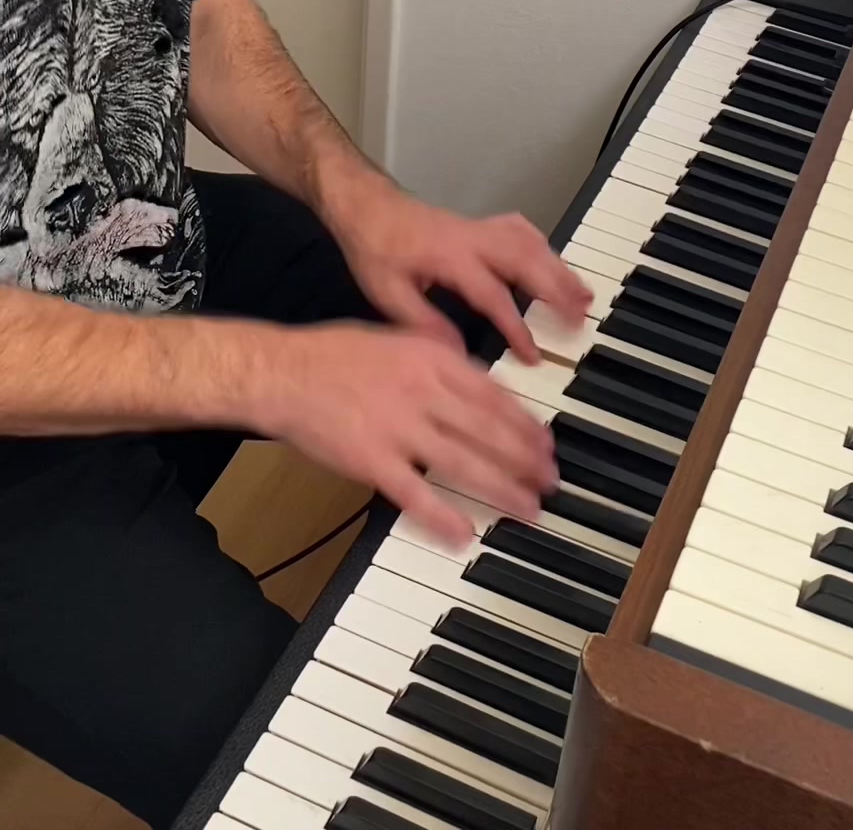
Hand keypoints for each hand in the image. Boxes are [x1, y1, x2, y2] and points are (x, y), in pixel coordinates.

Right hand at [252, 321, 558, 544]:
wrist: (283, 372)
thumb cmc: (334, 355)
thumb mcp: (397, 338)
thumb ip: (437, 359)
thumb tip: (477, 379)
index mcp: (430, 358)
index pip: (493, 394)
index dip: (524, 423)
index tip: (546, 443)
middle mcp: (422, 391)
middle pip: (487, 430)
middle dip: (525, 459)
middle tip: (551, 480)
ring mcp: (397, 427)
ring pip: (462, 462)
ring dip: (500, 487)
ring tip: (528, 508)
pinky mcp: (371, 461)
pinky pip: (414, 494)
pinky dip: (441, 515)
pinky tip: (464, 533)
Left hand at [323, 173, 591, 363]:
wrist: (366, 207)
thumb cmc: (374, 249)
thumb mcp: (386, 293)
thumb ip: (423, 323)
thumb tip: (459, 355)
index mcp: (448, 255)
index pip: (493, 294)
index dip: (515, 325)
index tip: (533, 354)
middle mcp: (472, 237)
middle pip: (526, 259)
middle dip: (557, 289)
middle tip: (580, 318)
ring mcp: (479, 227)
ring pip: (531, 242)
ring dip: (559, 268)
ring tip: (583, 296)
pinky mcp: (481, 225)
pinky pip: (522, 230)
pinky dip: (544, 247)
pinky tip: (555, 266)